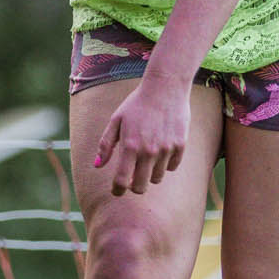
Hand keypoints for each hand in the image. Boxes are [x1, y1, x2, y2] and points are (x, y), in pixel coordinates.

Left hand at [94, 76, 191, 195]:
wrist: (165, 87)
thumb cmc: (137, 103)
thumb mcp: (116, 120)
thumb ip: (106, 145)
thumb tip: (97, 165)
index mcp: (130, 146)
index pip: (122, 181)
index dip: (117, 190)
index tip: (117, 191)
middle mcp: (148, 151)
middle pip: (140, 187)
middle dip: (134, 186)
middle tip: (132, 178)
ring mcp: (166, 149)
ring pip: (157, 178)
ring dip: (149, 174)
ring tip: (147, 158)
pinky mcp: (180, 146)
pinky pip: (172, 167)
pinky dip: (165, 164)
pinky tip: (161, 150)